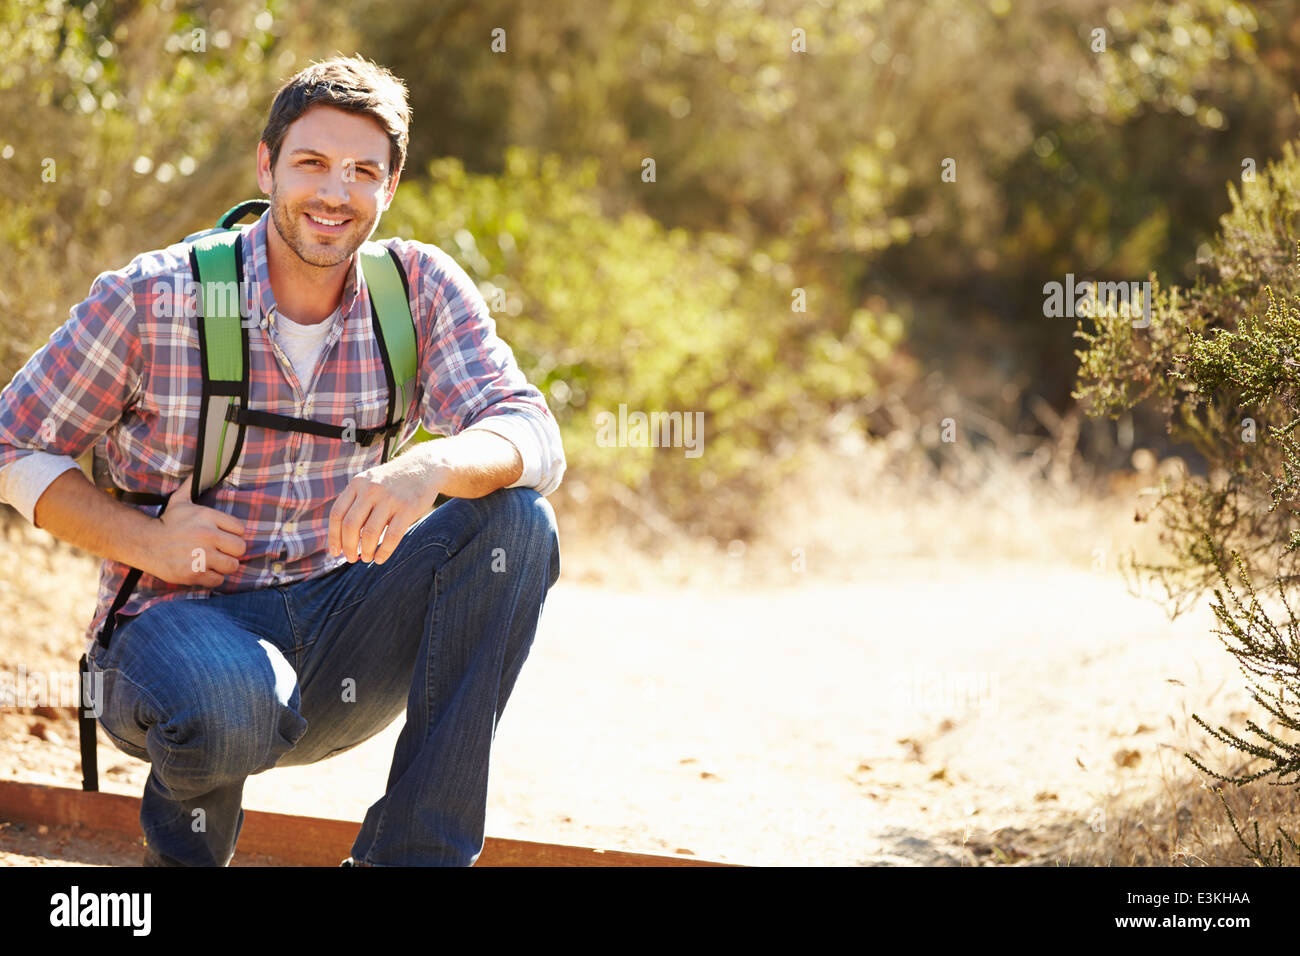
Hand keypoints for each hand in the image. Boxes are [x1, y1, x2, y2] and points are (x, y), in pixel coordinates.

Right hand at [143, 471, 247, 586]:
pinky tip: (203, 571)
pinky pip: (217, 580)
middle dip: (233, 552)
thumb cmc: (166, 522)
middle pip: (240, 549)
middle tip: (223, 552)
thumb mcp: (180, 501)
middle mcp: (206, 536)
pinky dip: (212, 578)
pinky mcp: (193, 573)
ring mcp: (200, 555)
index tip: (225, 537)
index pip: (240, 529)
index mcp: (207, 517)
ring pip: (231, 566)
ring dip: (224, 566)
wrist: (144, 542)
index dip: (235, 535)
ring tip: (214, 562)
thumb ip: (192, 485)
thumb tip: (201, 467)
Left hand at [328, 455, 441, 564]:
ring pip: (370, 533)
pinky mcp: (408, 508)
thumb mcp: (371, 483)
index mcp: (357, 484)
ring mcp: (390, 498)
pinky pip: (392, 536)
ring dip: (366, 551)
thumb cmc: (393, 482)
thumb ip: (357, 503)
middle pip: (350, 525)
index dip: (333, 536)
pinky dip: (384, 552)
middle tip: (350, 559)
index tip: (335, 551)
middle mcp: (371, 489)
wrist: (424, 467)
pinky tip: (380, 559)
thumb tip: (345, 540)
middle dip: (348, 547)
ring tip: (367, 558)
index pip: (337, 514)